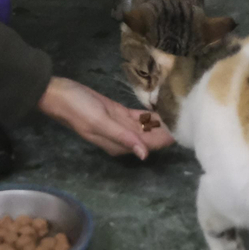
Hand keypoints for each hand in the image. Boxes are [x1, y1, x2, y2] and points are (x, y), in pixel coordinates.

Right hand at [37, 76, 175, 158]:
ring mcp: (119, 125)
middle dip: (168, 130)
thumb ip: (123, 137)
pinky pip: (138, 117)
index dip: (167, 139)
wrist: (59, 94)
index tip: (186, 130)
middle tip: (189, 117)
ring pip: (146, 127)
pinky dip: (149, 115)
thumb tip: (145, 155)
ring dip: (161, 122)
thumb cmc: (78, 108)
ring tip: (181, 113)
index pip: (149, 145)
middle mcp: (121, 138)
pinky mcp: (117, 113)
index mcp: (118, 145)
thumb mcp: (100, 122)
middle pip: (150, 137)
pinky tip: (163, 109)